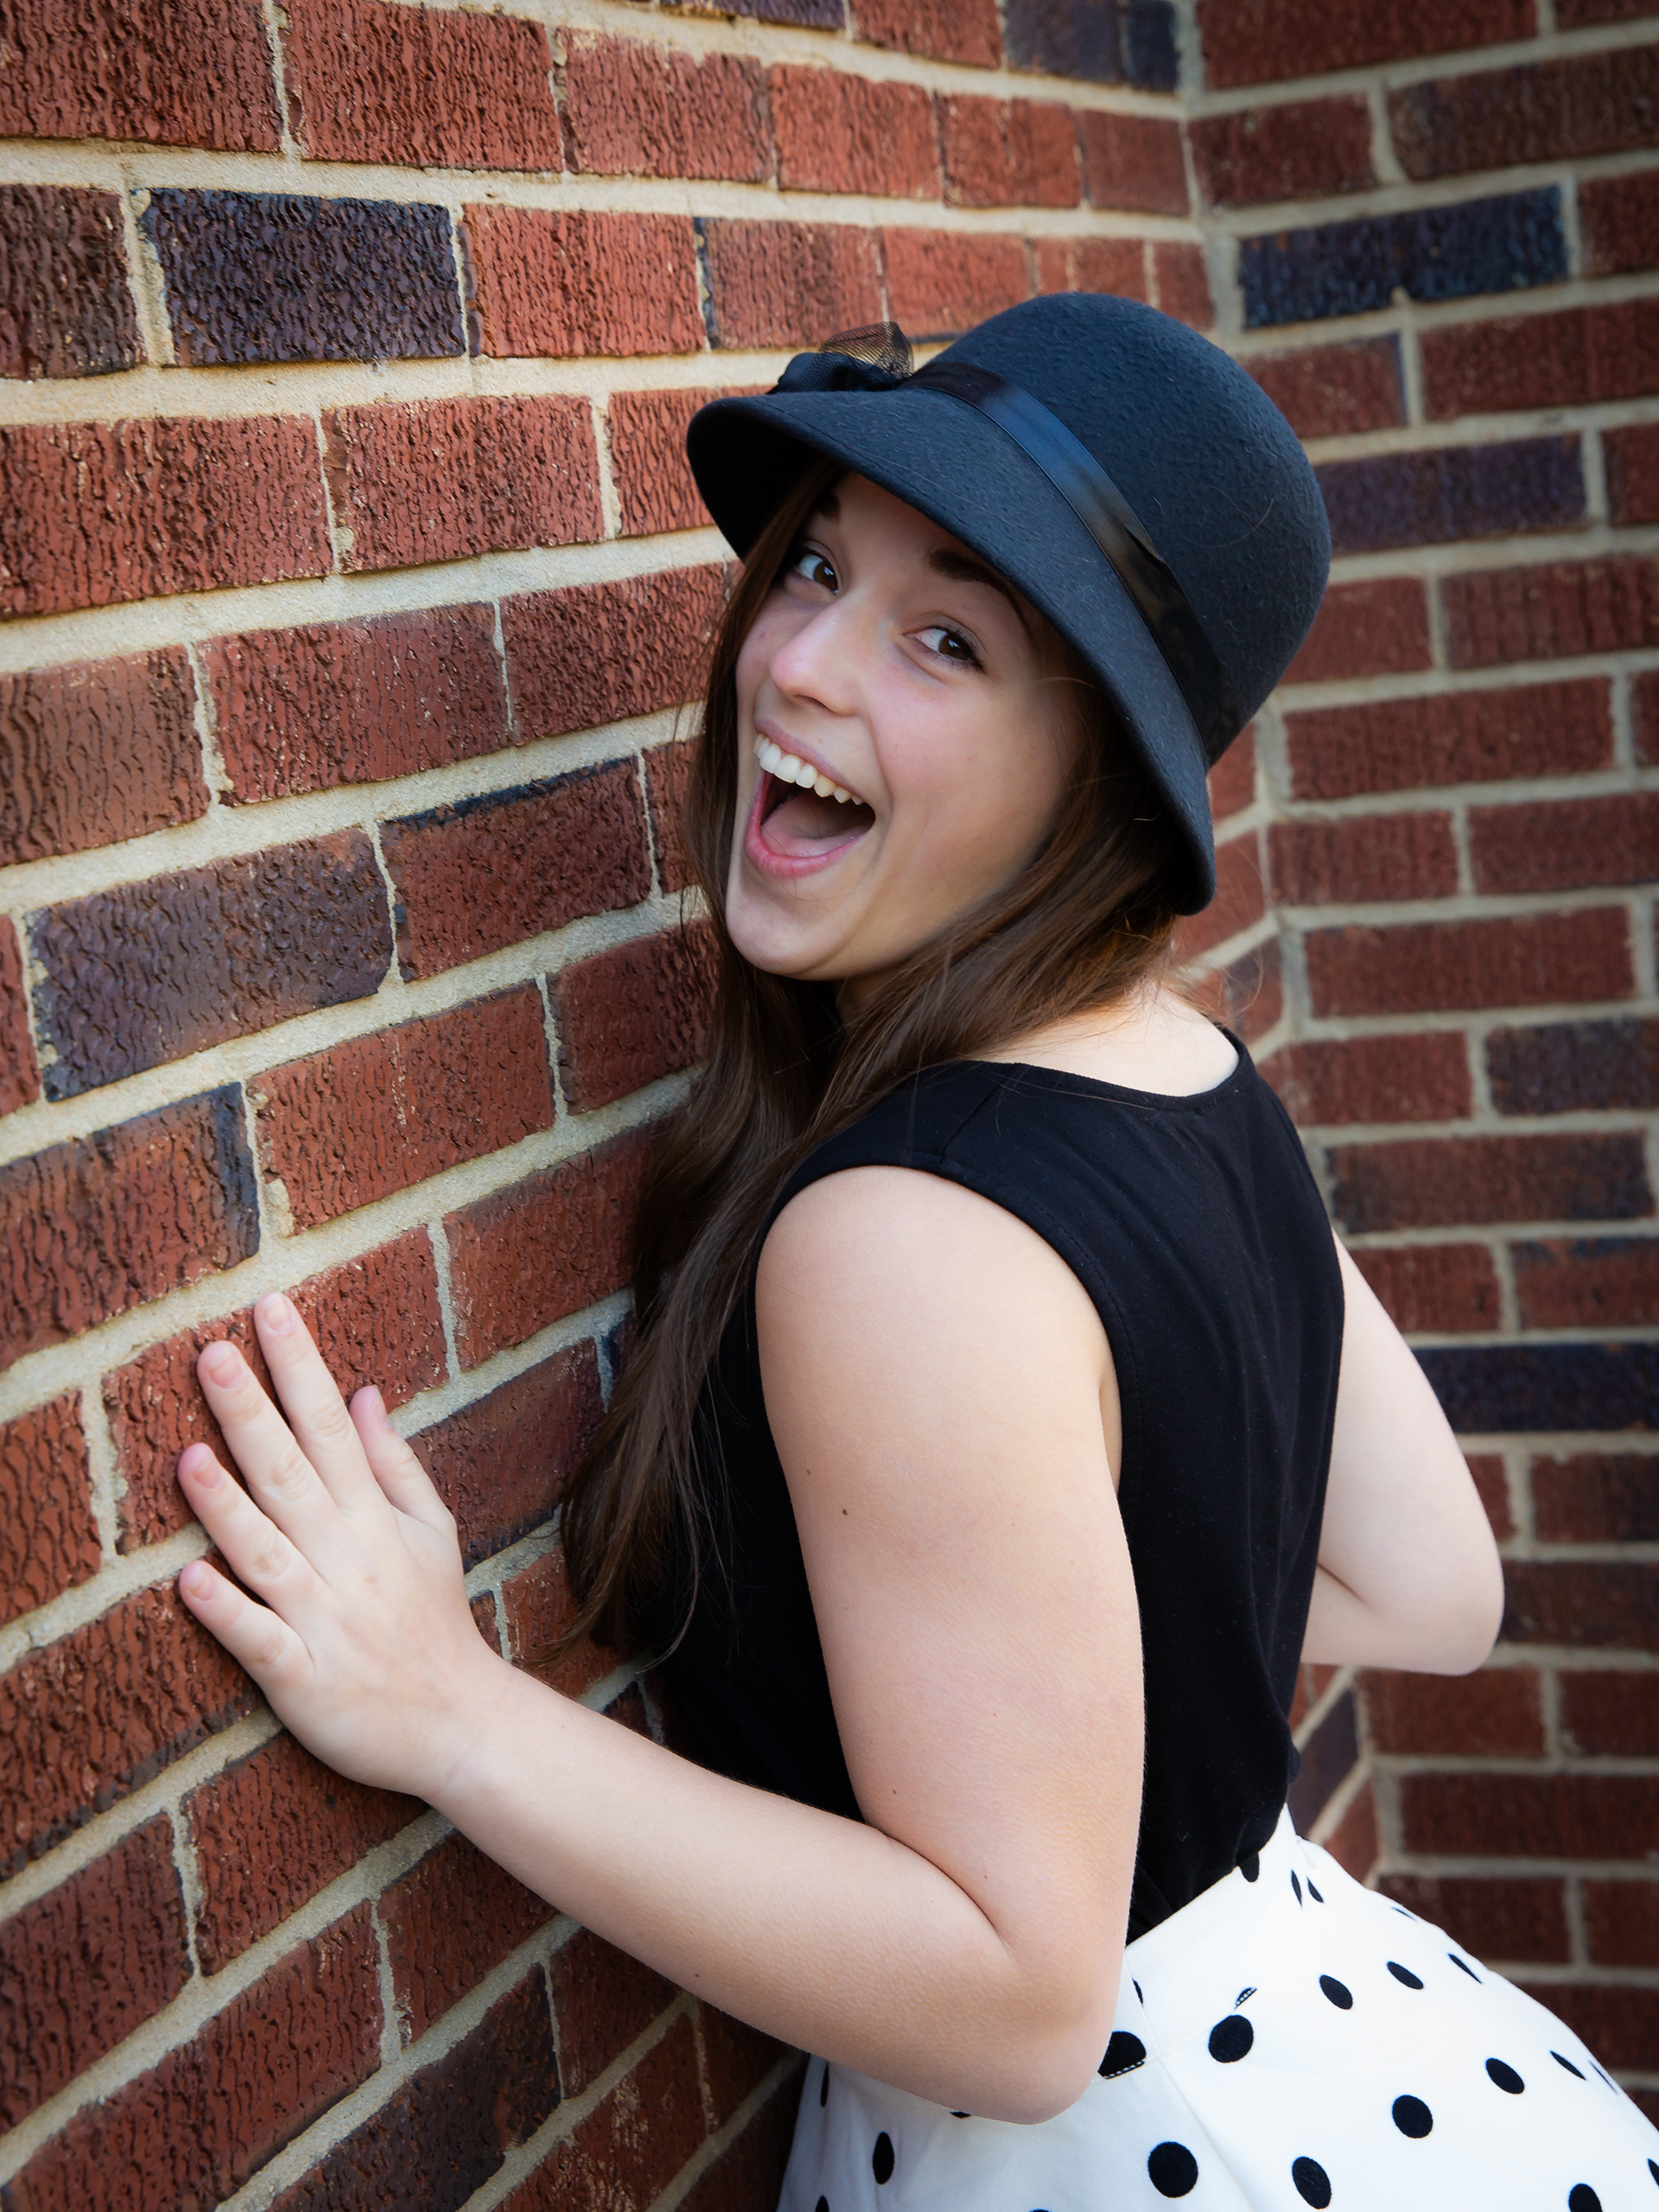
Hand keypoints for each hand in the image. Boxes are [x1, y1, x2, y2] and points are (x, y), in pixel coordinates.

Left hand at [176, 1292, 505, 1800]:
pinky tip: (191, 1581)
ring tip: (189, 1457)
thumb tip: (363, 1392)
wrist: (458, 1724)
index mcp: (373, 1518)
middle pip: (291, 1475)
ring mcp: (322, 1617)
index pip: (332, 1427)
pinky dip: (229, 1611)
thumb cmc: (435, 1621)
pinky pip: (260, 1640)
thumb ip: (395, 1463)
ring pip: (268, 1552)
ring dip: (227, 1506)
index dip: (300, 1367)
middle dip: (252, 1413)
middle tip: (213, 1353)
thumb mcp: (434, 1531)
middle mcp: (346, 1557)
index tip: (269, 1310)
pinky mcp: (302, 1676)